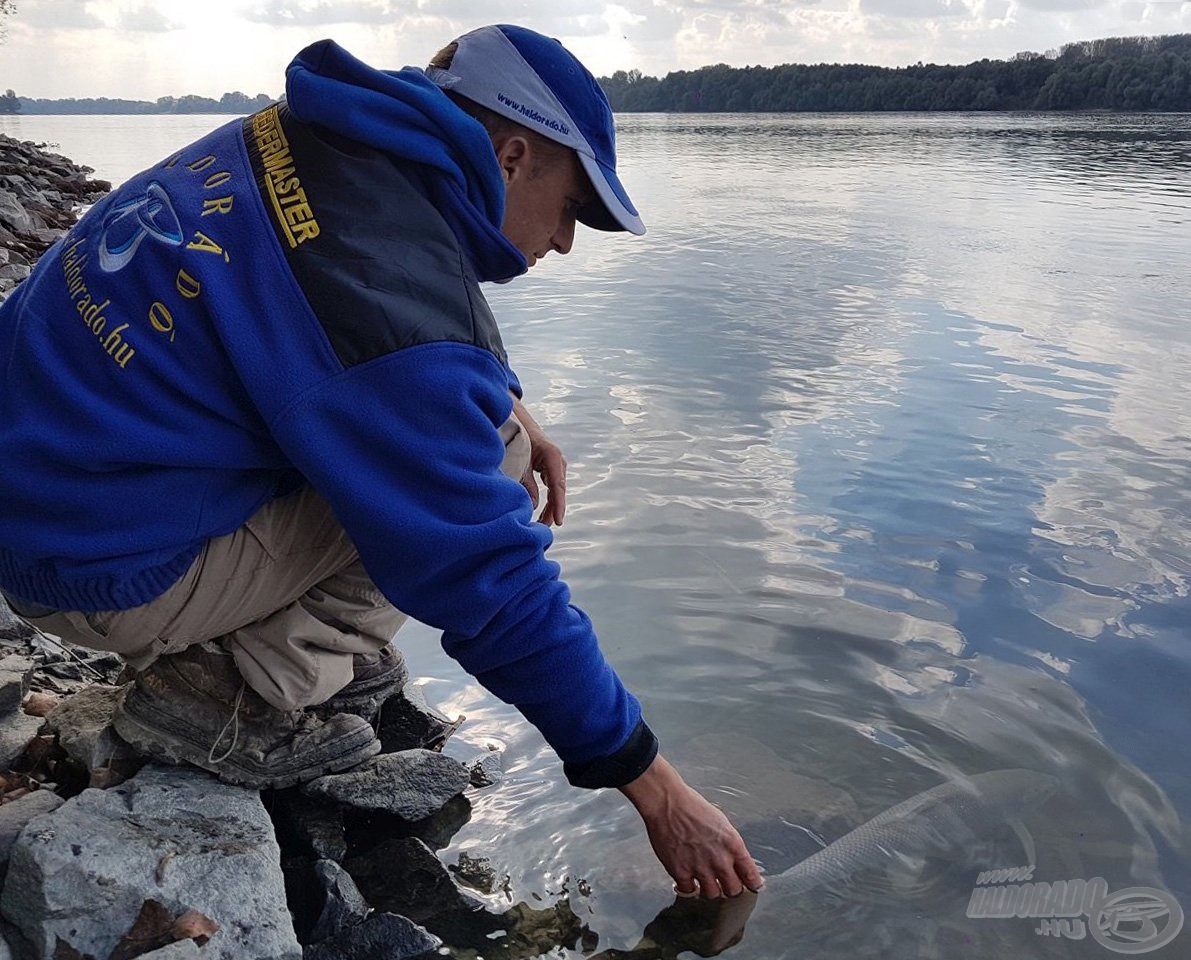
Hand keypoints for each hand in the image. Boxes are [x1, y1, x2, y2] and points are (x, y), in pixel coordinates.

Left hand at [513, 398, 566, 526]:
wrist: (517, 421)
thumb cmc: (517, 438)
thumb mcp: (519, 461)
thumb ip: (525, 482)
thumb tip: (532, 506)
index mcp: (552, 456)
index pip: (558, 485)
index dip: (558, 505)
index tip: (558, 521)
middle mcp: (557, 461)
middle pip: (559, 491)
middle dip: (553, 511)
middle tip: (544, 528)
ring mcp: (555, 466)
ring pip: (556, 491)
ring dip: (550, 508)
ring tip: (542, 526)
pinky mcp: (550, 470)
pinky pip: (552, 489)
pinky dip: (548, 502)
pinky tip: (543, 515)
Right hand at [620, 755, 763, 899]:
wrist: (667, 803)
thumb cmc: (692, 807)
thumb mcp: (721, 822)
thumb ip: (730, 844)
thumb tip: (734, 859)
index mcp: (733, 845)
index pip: (751, 876)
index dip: (753, 883)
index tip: (752, 886)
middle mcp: (720, 860)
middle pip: (734, 891)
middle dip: (730, 888)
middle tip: (724, 882)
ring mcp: (700, 868)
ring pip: (713, 894)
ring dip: (709, 888)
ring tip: (704, 880)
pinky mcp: (681, 872)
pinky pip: (689, 891)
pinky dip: (689, 886)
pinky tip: (688, 879)